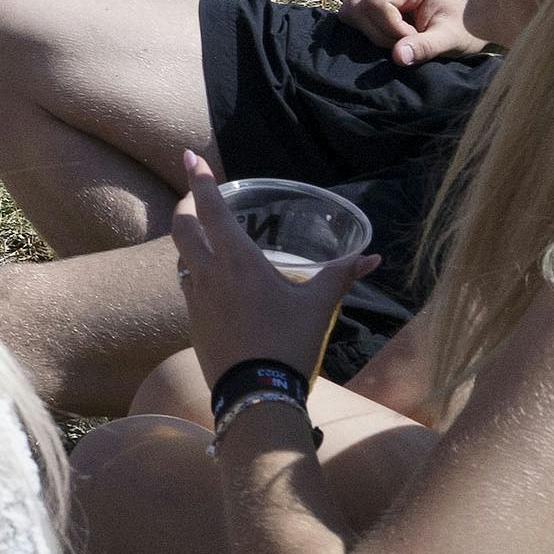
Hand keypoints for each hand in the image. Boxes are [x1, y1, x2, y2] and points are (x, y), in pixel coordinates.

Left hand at [162, 148, 371, 395]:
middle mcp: (209, 274)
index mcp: (238, 262)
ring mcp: (196, 299)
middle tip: (197, 194)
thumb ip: (340, 276)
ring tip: (205, 234)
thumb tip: (371, 257)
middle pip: (182, 228)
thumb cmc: (289, 345)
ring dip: (190, 241)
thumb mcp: (319, 307)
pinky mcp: (193, 322)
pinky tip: (211, 280)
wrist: (256, 395)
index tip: (189, 157)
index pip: (211, 210)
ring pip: (181, 257)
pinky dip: (195, 272)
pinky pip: (188, 286)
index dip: (200, 181)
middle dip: (186, 206)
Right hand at [338, 0, 484, 63]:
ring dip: (372, 33)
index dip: (391, 29)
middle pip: (359, 7)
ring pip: (350, 11)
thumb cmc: (462, 28)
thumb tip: (398, 56)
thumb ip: (425, 47)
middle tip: (408, 41)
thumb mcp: (449, 40)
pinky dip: (367, 30)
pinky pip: (350, 15)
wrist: (465, 23)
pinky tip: (390, 33)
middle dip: (380, 33)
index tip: (416, 38)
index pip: (377, 3)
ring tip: (401, 37)